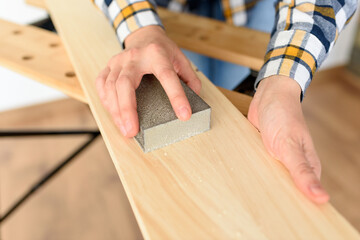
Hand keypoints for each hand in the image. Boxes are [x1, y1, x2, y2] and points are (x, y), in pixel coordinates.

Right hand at [96, 26, 200, 136]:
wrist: (144, 34)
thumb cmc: (162, 50)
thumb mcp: (181, 59)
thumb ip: (190, 78)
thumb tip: (195, 99)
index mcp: (157, 54)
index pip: (167, 76)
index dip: (176, 96)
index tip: (183, 115)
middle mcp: (135, 56)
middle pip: (125, 83)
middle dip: (127, 109)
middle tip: (132, 131)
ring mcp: (118, 61)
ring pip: (111, 86)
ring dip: (116, 111)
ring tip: (125, 129)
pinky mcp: (108, 66)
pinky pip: (102, 85)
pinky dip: (106, 102)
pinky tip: (114, 114)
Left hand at [248, 75, 328, 203]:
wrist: (269, 94)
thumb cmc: (283, 115)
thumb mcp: (290, 145)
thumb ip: (302, 171)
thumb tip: (321, 197)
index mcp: (307, 166)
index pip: (306, 195)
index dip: (299, 208)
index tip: (289, 224)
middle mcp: (293, 164)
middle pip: (286, 190)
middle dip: (276, 198)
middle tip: (263, 211)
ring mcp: (277, 159)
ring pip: (270, 179)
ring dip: (262, 185)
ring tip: (251, 199)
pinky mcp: (263, 153)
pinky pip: (258, 167)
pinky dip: (253, 172)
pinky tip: (244, 180)